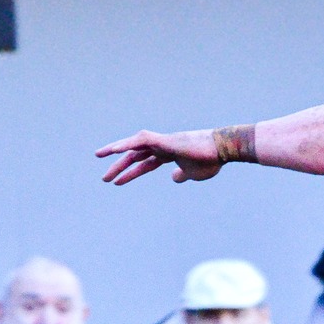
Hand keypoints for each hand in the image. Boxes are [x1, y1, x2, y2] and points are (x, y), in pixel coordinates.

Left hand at [95, 129, 221, 185]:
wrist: (224, 149)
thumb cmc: (211, 160)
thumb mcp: (193, 173)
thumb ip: (182, 175)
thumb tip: (174, 178)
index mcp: (168, 153)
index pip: (144, 162)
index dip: (130, 172)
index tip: (116, 182)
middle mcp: (163, 145)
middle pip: (135, 153)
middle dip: (119, 164)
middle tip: (104, 177)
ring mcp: (164, 141)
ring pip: (134, 144)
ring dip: (116, 150)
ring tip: (100, 156)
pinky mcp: (166, 140)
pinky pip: (142, 140)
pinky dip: (127, 143)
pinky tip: (114, 149)